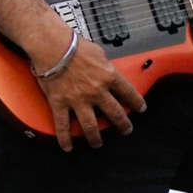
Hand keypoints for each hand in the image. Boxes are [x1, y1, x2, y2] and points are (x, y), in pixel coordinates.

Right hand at [29, 29, 145, 152]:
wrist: (52, 46)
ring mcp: (78, 100)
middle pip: (115, 114)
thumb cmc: (74, 45)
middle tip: (126, 130)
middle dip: (123, 125)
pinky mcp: (60, 104)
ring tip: (98, 143)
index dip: (137, 103)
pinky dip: (65, 139)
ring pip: (91, 126)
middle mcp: (96, 91)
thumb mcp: (99, 52)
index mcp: (109, 76)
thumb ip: (105, 65)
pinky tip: (68, 146)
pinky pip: (63, 126)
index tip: (140, 109)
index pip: (129, 93)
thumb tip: (106, 70)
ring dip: (96, 138)